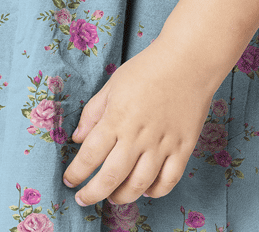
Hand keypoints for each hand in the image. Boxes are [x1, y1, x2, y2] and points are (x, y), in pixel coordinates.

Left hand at [61, 36, 217, 206]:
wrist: (189, 60)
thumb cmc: (148, 68)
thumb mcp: (113, 84)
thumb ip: (93, 112)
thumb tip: (78, 139)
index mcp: (117, 117)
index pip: (90, 155)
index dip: (76, 173)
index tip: (69, 180)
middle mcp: (138, 135)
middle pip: (111, 177)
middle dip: (92, 194)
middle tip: (83, 198)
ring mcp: (162, 144)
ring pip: (138, 185)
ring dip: (121, 197)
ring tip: (112, 197)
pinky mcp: (183, 148)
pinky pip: (168, 181)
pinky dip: (155, 192)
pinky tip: (145, 190)